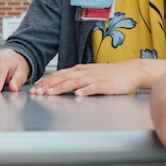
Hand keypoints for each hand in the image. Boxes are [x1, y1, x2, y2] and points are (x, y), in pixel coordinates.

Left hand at [30, 60, 165, 96]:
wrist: (131, 71)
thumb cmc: (111, 74)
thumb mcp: (90, 75)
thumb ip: (77, 80)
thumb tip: (61, 85)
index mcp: (79, 70)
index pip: (58, 75)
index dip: (45, 82)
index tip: (34, 89)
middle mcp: (84, 72)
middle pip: (62, 78)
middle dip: (47, 85)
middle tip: (36, 93)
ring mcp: (95, 78)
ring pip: (74, 82)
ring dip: (61, 88)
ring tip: (50, 93)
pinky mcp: (106, 85)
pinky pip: (94, 88)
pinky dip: (85, 91)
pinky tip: (78, 95)